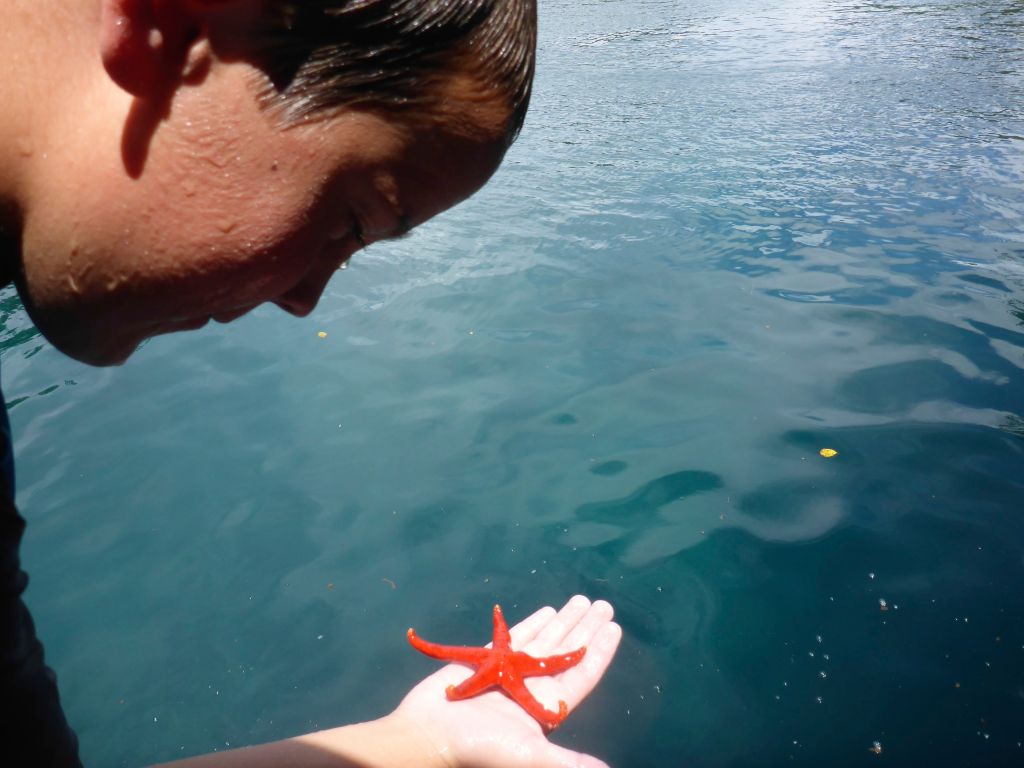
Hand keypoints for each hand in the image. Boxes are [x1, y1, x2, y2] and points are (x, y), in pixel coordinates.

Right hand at [394, 595, 621, 767]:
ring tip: (582, 600)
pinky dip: (533, 623)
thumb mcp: (528, 756)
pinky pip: (517, 635)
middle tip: (604, 605)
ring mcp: (511, 671)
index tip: (614, 628)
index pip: (580, 675)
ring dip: (565, 620)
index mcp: (545, 707)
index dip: (599, 652)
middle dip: (586, 629)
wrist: (430, 734)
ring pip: (545, 639)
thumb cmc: (478, 746)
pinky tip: (547, 611)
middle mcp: (532, 687)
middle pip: (567, 651)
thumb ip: (565, 763)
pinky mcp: (488, 658)